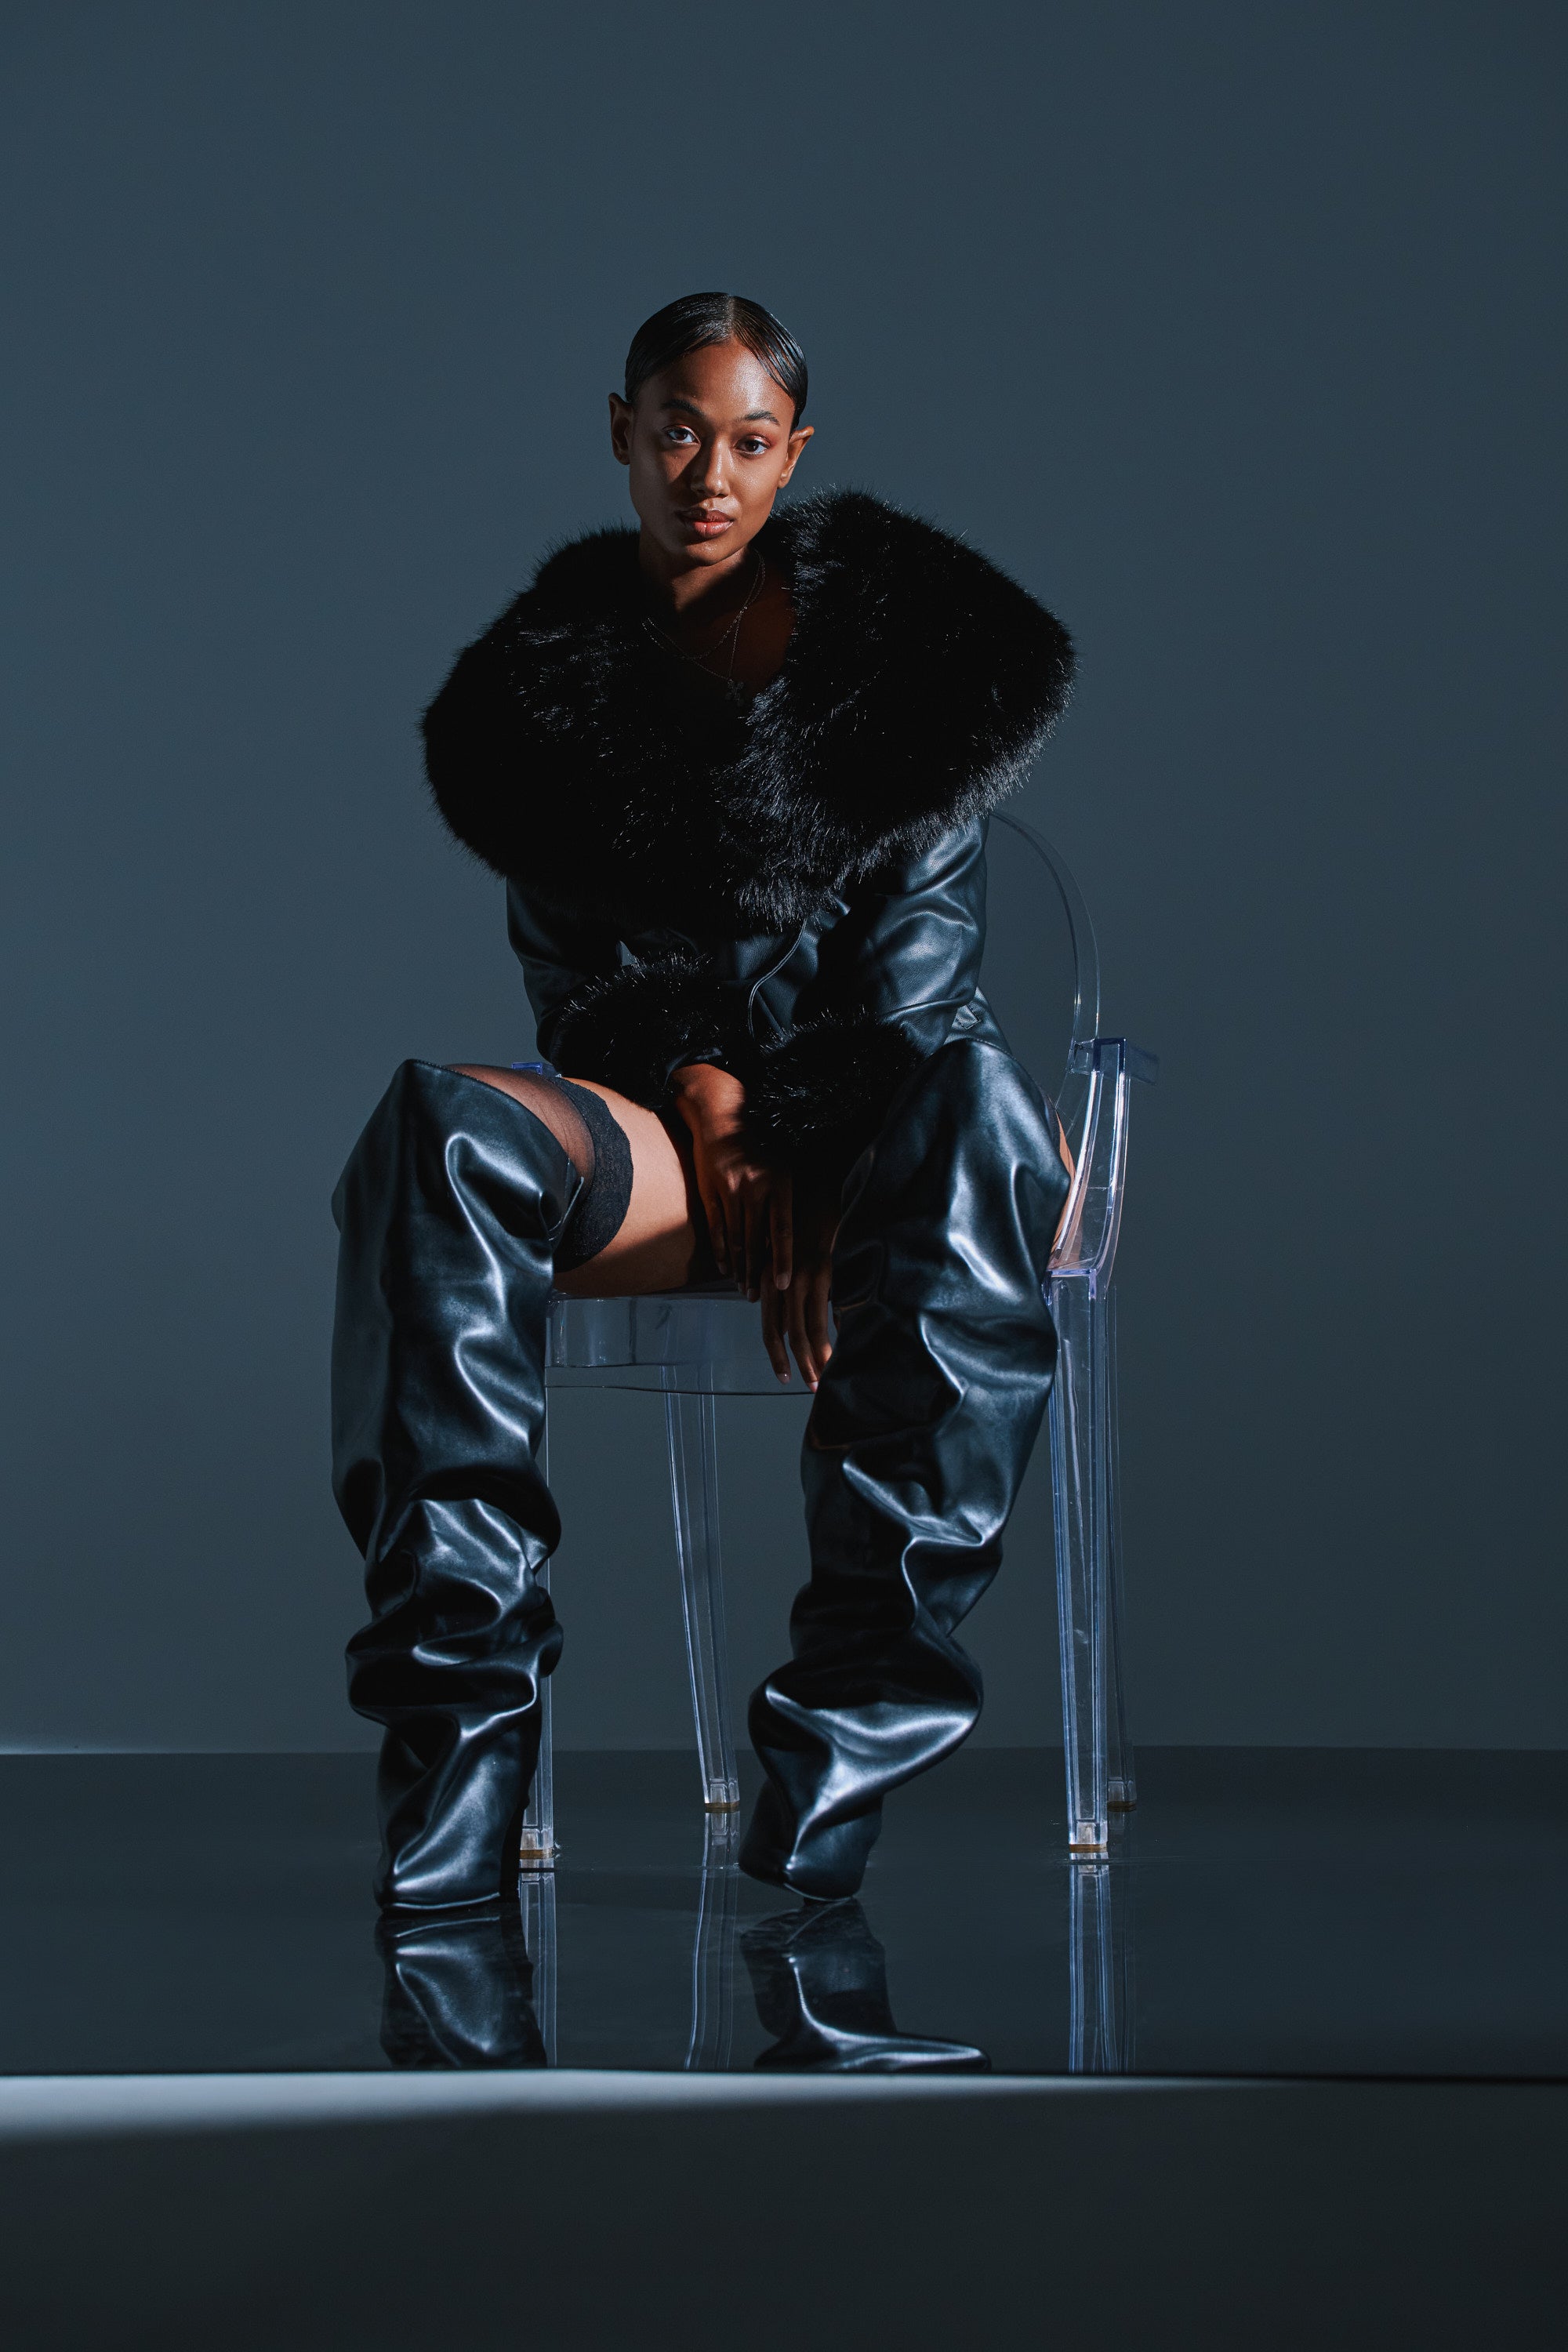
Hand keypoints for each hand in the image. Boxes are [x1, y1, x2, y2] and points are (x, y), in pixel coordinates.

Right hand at [670, 1063, 791, 1302]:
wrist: (722, 1122)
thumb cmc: (758, 1151)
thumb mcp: (781, 1170)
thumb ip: (786, 1203)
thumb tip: (799, 1242)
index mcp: (779, 1182)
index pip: (782, 1229)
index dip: (782, 1259)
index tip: (783, 1285)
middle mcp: (755, 1186)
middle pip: (756, 1240)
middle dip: (756, 1272)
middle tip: (756, 1297)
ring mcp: (730, 1189)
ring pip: (735, 1238)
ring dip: (739, 1267)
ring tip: (741, 1289)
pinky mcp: (710, 1192)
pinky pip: (717, 1229)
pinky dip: (721, 1252)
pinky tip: (725, 1268)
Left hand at [760, 1187, 837, 1391]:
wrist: (820, 1194)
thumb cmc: (808, 1228)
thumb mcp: (791, 1260)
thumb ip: (790, 1290)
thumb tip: (796, 1324)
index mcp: (769, 1279)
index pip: (769, 1327)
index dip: (776, 1354)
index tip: (785, 1375)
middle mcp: (778, 1281)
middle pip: (783, 1333)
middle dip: (796, 1362)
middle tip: (809, 1386)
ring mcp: (798, 1278)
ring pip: (803, 1329)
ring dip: (814, 1358)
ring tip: (824, 1376)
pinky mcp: (820, 1272)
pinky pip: (823, 1314)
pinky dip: (828, 1338)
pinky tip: (835, 1352)